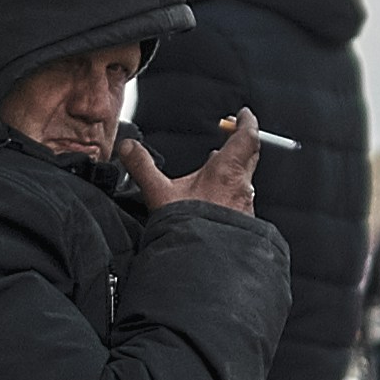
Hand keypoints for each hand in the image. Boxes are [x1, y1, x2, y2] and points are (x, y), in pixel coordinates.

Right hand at [118, 110, 259, 215]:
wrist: (204, 265)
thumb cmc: (190, 228)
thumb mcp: (159, 193)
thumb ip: (143, 167)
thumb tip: (129, 148)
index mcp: (227, 171)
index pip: (247, 136)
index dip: (246, 122)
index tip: (243, 114)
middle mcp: (242, 187)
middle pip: (250, 155)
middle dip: (240, 142)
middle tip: (230, 135)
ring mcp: (245, 207)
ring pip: (245, 180)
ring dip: (234, 170)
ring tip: (217, 168)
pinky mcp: (242, 225)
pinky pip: (241, 201)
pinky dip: (231, 193)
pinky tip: (215, 201)